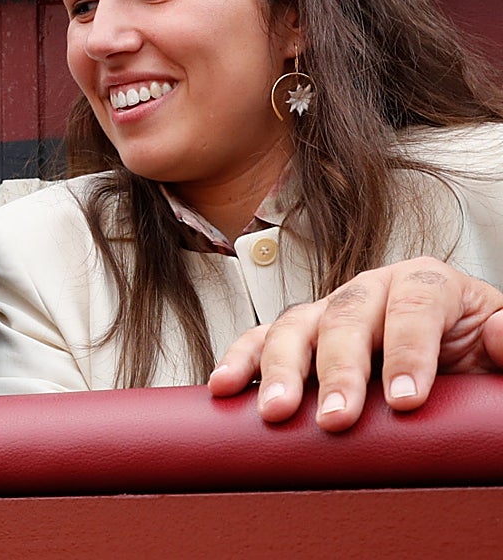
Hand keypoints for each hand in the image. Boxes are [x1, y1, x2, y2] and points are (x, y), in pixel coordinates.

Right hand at [209, 257, 502, 431]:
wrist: (448, 369)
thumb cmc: (470, 358)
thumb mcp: (499, 354)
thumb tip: (498, 330)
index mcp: (426, 284)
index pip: (415, 305)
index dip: (409, 351)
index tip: (407, 401)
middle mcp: (371, 290)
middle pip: (347, 315)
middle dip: (338, 370)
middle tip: (336, 417)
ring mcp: (330, 312)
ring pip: (296, 325)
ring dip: (280, 368)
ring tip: (276, 410)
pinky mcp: (300, 338)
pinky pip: (260, 341)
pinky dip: (240, 361)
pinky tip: (227, 387)